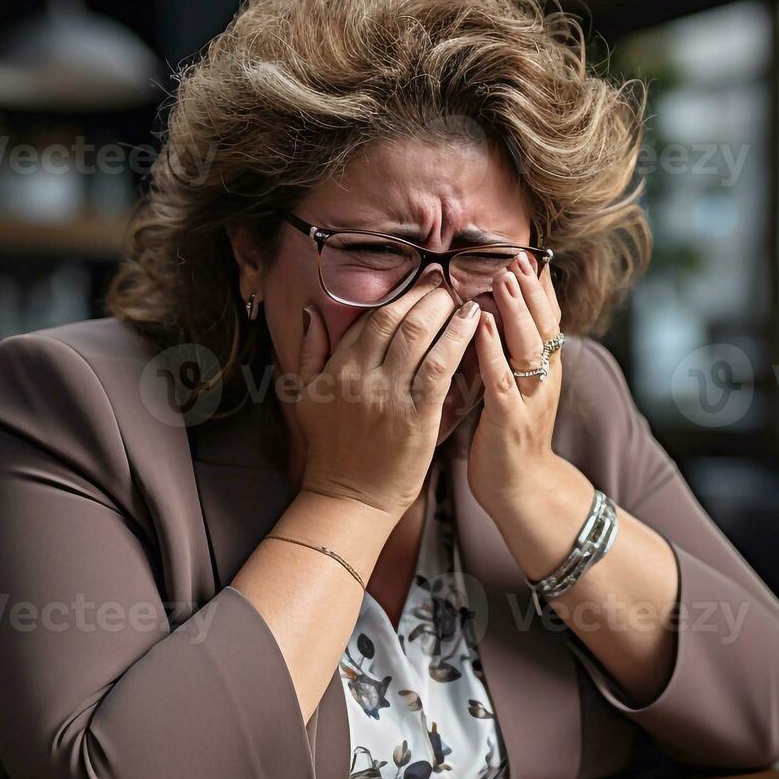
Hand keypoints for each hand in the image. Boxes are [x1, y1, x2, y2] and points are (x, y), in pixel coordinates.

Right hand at [293, 267, 481, 516]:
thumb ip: (309, 352)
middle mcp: (361, 376)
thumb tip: (313, 313)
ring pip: (419, 336)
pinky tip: (472, 324)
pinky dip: (458, 339)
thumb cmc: (332, 450)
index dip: (400, 294)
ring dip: (444, 310)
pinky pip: (439, 367)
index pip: (371, 319)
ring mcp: (388, 395)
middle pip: (397, 319)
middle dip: (425, 294)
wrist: (349, 498)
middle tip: (445, 279)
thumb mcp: (306, 397)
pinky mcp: (416, 416)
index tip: (420, 279)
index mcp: (338, 369)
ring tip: (463, 297)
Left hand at [467, 252, 564, 519]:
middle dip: (530, 289)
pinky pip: (502, 381)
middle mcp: (544, 378)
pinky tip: (482, 329)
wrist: (521, 489)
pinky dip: (492, 353)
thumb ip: (511, 353)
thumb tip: (496, 314)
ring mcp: (530, 399)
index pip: (548, 318)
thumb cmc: (510, 435)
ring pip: (527, 347)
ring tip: (503, 278)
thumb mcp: (517, 386)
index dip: (541, 287)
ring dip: (515, 311)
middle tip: (516, 256)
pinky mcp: (510, 421)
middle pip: (543, 325)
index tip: (529, 254)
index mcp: (545, 368)